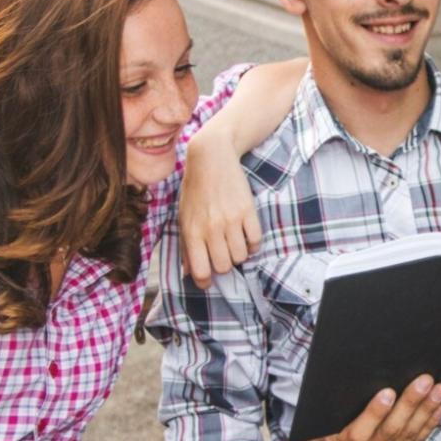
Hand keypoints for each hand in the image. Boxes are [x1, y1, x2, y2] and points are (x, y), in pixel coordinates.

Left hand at [178, 128, 260, 288]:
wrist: (211, 158)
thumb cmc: (195, 190)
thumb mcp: (184, 217)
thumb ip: (187, 246)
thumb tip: (189, 272)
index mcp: (192, 231)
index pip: (200, 270)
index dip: (204, 282)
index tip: (207, 281)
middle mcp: (211, 228)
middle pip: (224, 267)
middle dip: (223, 266)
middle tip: (221, 256)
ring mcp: (231, 219)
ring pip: (241, 256)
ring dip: (238, 255)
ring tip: (234, 244)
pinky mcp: (248, 211)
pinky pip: (256, 241)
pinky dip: (252, 244)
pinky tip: (246, 237)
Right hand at [323, 375, 440, 440]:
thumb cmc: (330, 428)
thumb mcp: (327, 417)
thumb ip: (342, 404)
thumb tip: (362, 377)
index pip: (360, 432)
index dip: (375, 412)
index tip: (388, 392)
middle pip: (391, 430)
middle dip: (411, 403)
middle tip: (424, 382)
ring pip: (408, 436)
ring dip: (426, 411)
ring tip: (438, 391)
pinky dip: (429, 424)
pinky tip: (438, 408)